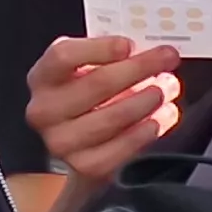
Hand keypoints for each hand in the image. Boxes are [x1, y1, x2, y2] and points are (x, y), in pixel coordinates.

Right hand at [24, 34, 182, 191]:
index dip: (100, 49)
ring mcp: (61, 141)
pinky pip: (122, 148)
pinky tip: (161, 118)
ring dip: (147, 101)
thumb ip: (108, 55)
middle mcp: (45, 110)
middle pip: (96, 83)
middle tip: (167, 59)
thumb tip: (146, 49)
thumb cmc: (88, 97)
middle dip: (139, 68)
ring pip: (112, 117)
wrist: (80, 146)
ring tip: (167, 90)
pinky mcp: (84, 166)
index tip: (130, 45)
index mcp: (43, 77)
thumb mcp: (87, 68)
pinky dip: (146, 131)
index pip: (63, 56)